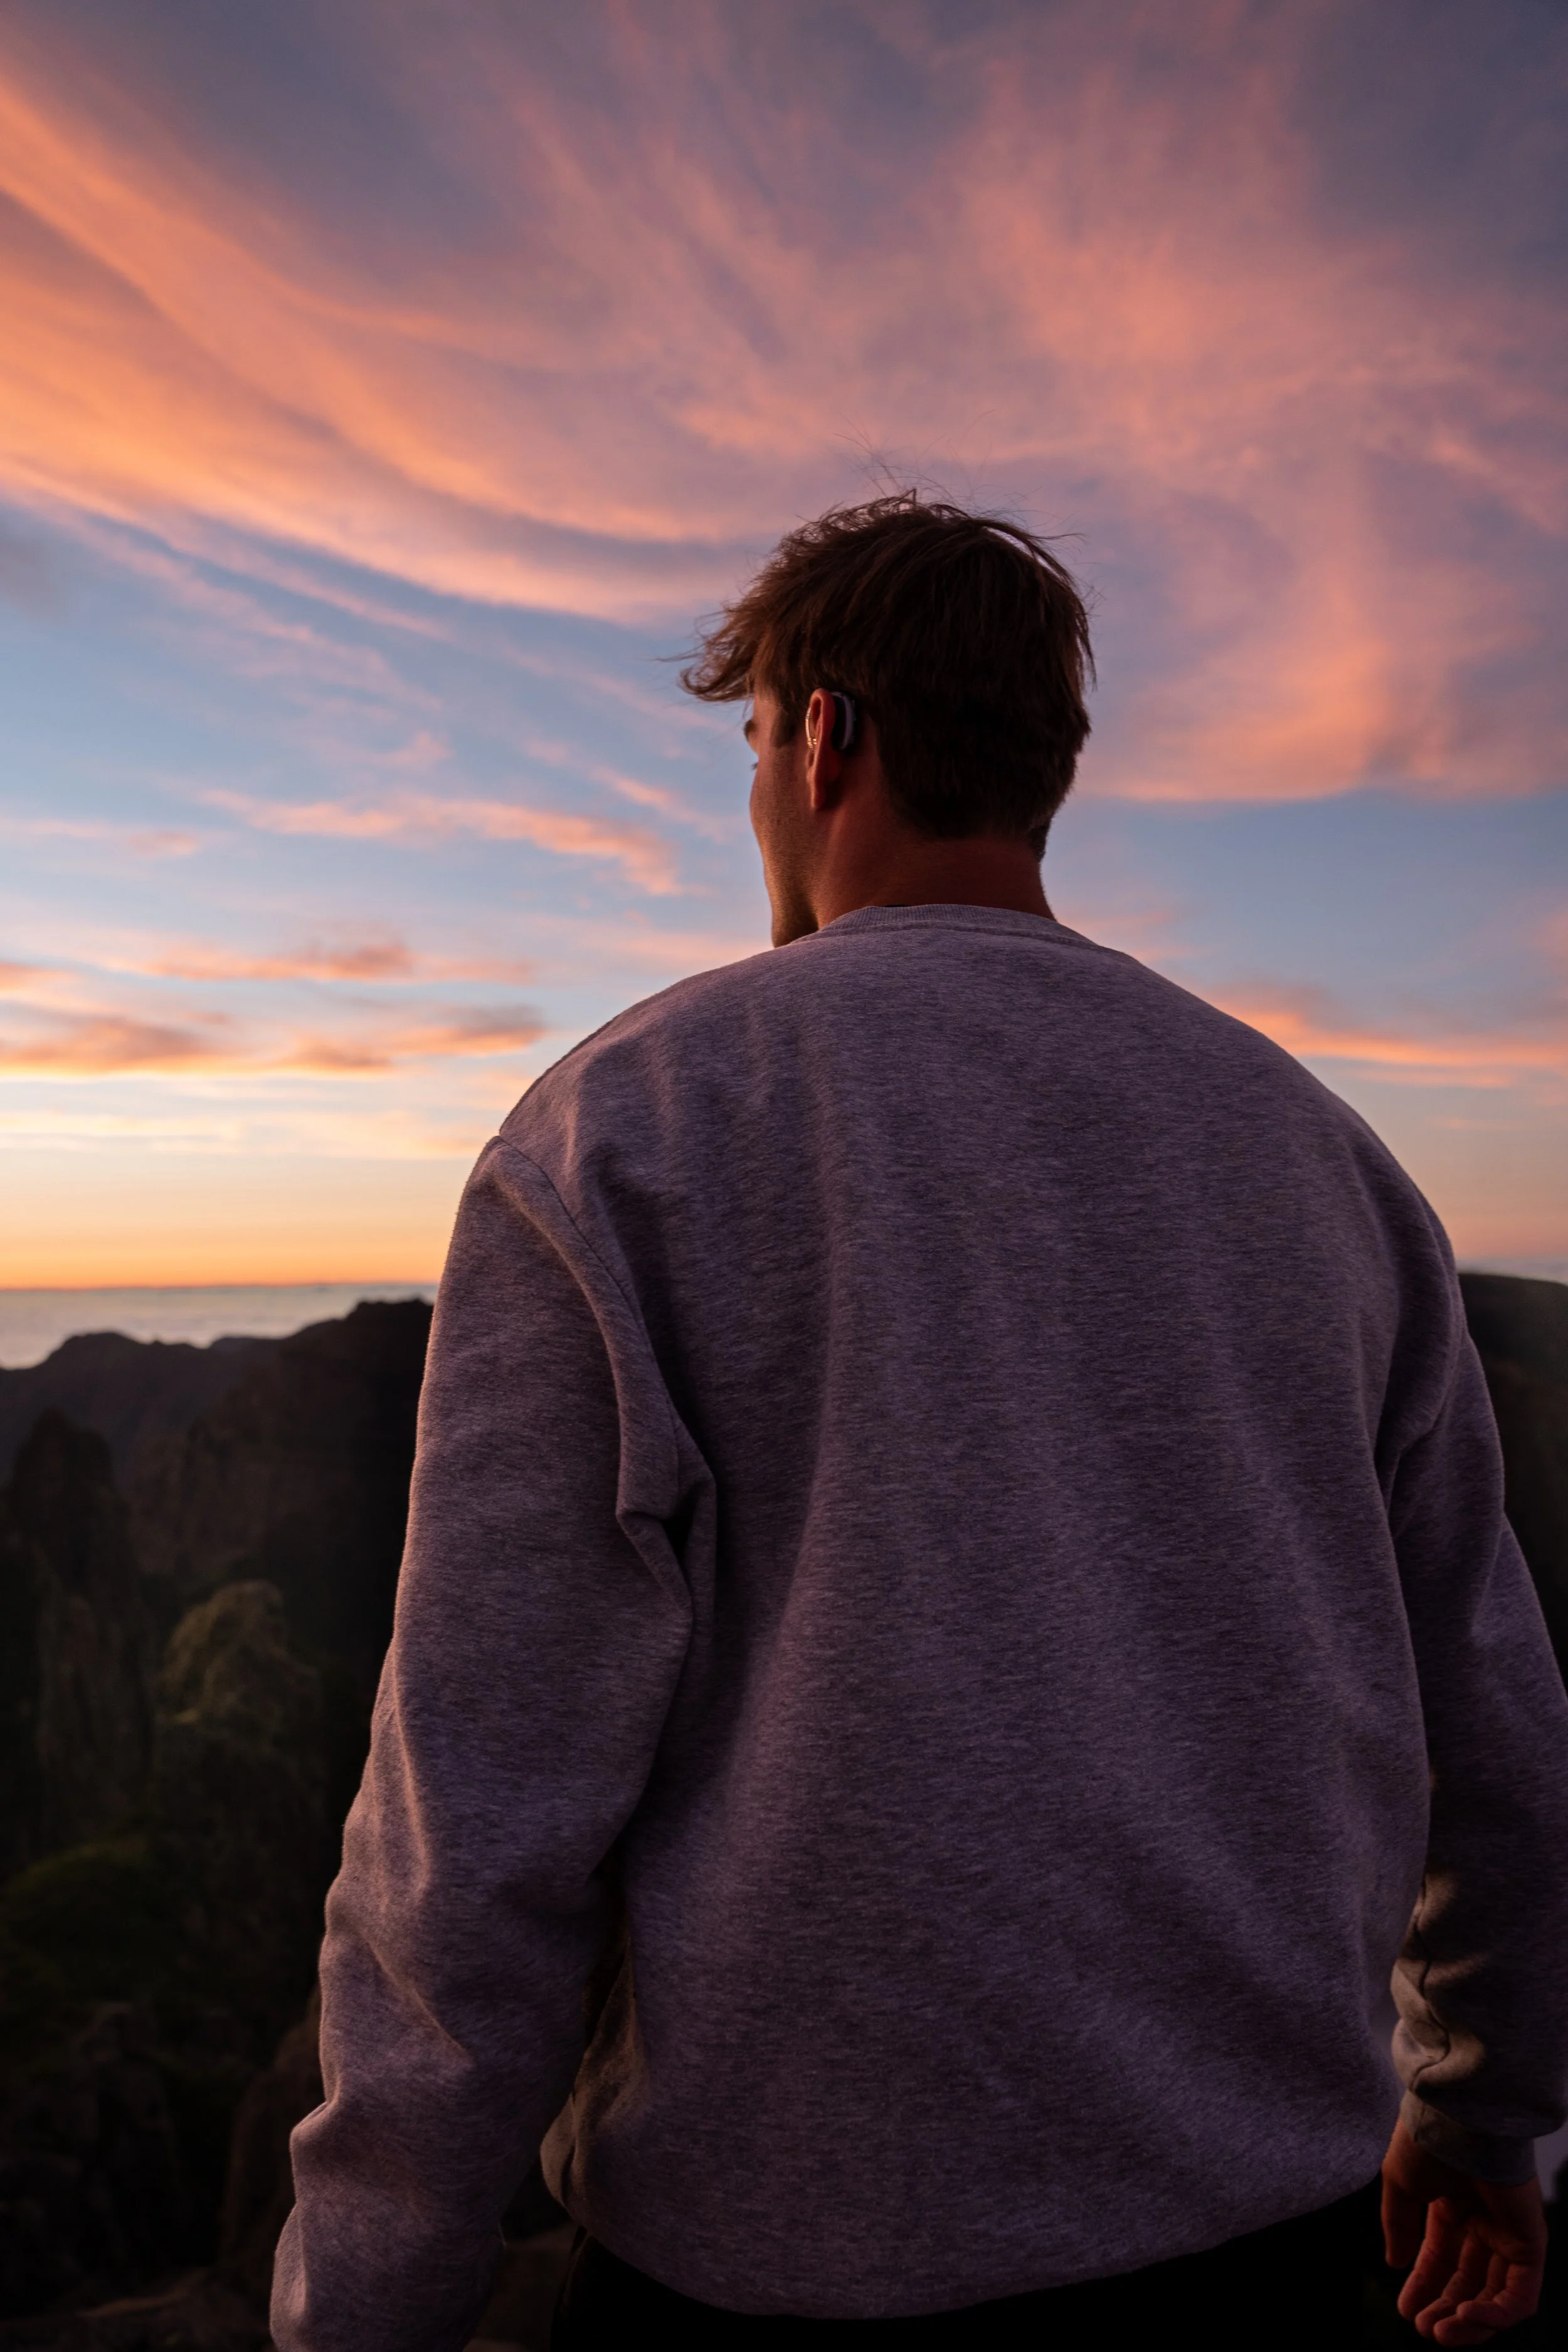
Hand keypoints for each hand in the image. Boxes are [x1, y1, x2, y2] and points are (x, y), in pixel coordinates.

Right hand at [1381, 2117, 1547, 2342]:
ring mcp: (1510, 2234)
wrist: (1459, 2117)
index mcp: (1454, 2205)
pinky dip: (1497, 2315)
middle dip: (1446, 2310)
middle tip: (1424, 2329)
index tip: (1404, 2309)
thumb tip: (1395, 2262)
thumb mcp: (1400, 2183)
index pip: (1442, 2259)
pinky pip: (1521, 2295)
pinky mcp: (1530, 2243)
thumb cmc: (1428, 2139)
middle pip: (1471, 2283)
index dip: (1423, 2287)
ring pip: (1497, 2297)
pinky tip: (1466, 2317)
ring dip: (1470, 2323)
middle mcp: (1486, 2222)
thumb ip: (1399, 2224)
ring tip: (1440, 2333)